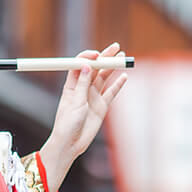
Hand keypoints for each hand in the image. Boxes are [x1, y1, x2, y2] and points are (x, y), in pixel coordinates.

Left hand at [39, 42, 128, 191]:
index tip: (97, 54)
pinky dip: (118, 85)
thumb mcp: (75, 102)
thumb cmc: (67, 123)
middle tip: (116, 48)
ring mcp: (93, 97)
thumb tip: (85, 65)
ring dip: (112, 68)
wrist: (71, 143)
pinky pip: (111, 93)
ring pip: (104, 78)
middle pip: (95, 69)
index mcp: (71, 85)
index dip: (88, 57)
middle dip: (105, 58)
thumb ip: (82, 84)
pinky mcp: (101, 107)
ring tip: (122, 58)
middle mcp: (83, 89)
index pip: (80, 65)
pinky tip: (124, 76)